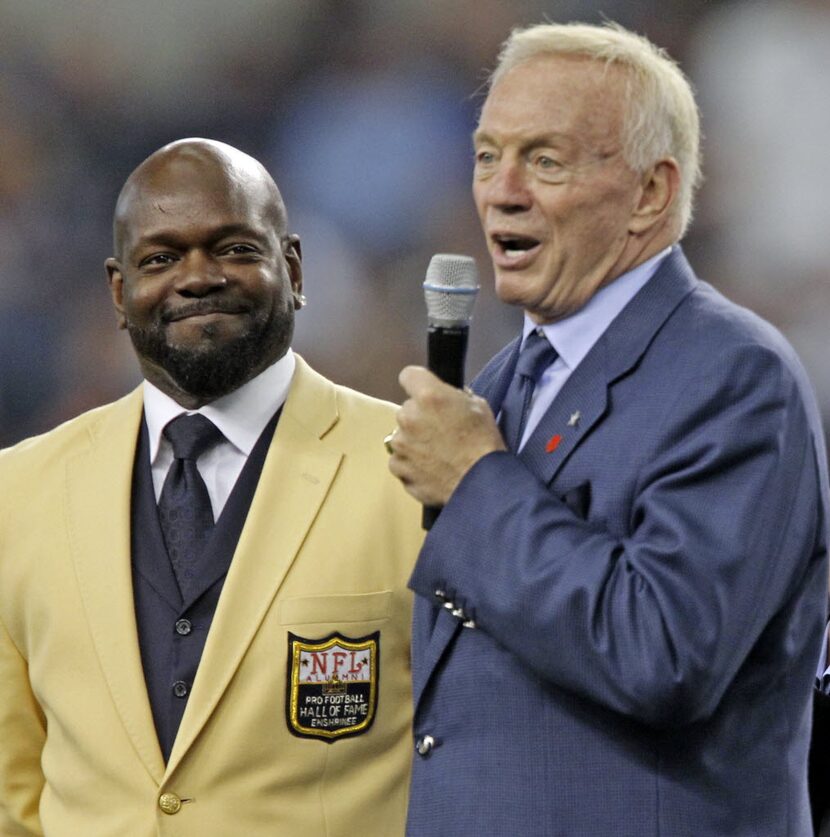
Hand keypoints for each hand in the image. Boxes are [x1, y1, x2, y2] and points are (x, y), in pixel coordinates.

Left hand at [388, 366, 505, 505]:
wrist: (481, 482)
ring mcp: (400, 444)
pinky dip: (411, 464)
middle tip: (440, 431)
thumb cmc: (484, 442)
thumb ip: (454, 397)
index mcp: (429, 396)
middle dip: (420, 417)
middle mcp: (408, 416)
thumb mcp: (478, 406)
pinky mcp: (398, 467)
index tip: (425, 394)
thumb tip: (446, 398)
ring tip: (437, 455)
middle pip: (407, 409)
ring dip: (414, 441)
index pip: (409, 375)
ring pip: (402, 436)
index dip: (418, 384)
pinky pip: (399, 460)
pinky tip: (430, 470)